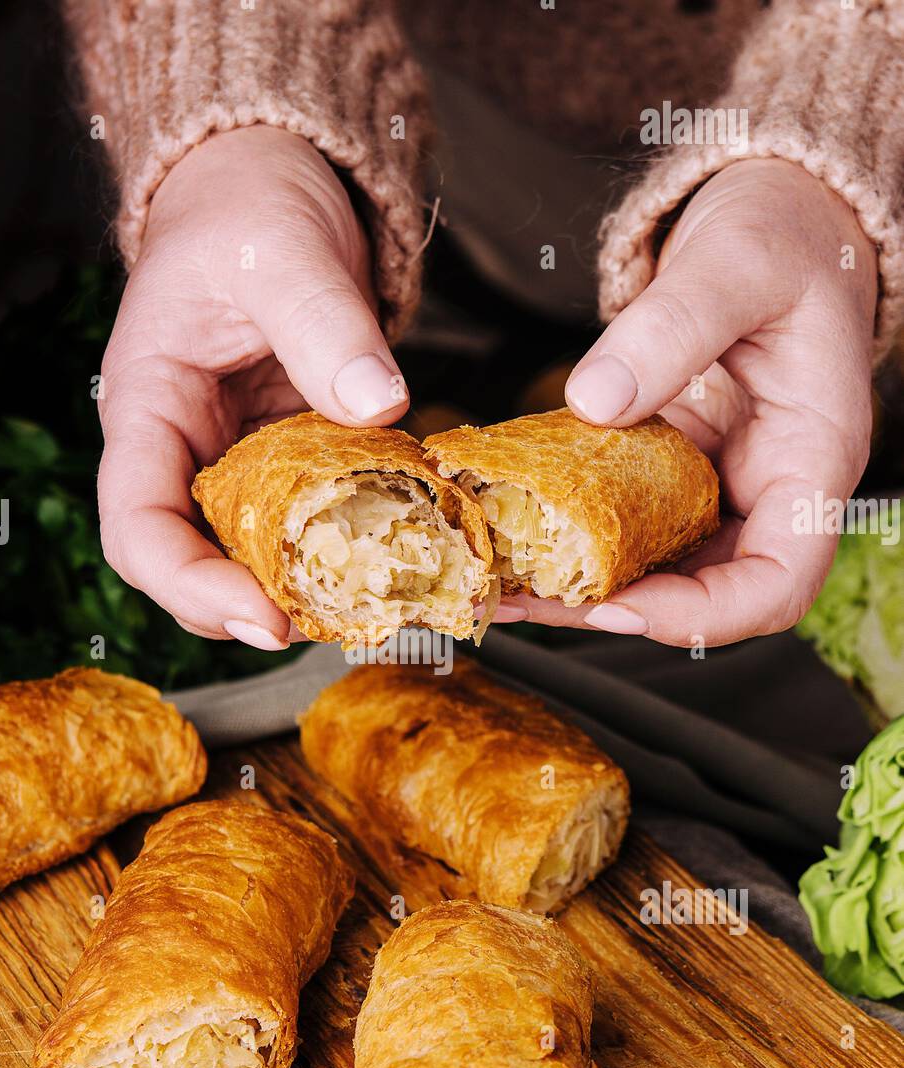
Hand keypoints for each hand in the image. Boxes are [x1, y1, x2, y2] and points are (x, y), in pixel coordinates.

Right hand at [97, 126, 407, 648]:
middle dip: (249, 608)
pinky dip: (347, 550)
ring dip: (303, 591)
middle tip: (334, 624)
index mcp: (147, 407)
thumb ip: (325, 323)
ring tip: (373, 602)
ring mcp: (235, 463)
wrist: (270, 189)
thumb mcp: (284, 249)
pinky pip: (308, 526)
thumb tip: (379, 406)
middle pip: (189, 565)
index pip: (137, 526)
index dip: (191, 587)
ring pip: (248, 558)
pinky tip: (399, 556)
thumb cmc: (249, 206)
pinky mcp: (289, 465)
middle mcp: (182, 452)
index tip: (267, 619)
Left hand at [506, 158, 877, 645]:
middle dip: (610, 609)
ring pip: (653, 567)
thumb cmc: (785, 235)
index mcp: (809, 460)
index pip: (777, 582)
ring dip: (574, 586)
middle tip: (522, 600)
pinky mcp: (670, 471)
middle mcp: (765, 490)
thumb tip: (596, 401)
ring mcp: (716, 485)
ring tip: (494, 584)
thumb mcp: (736, 262)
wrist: (778, 216)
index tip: (620, 606)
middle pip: (701, 592)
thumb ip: (672, 327)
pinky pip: (621, 521)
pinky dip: (565, 537)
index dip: (701, 614)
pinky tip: (504, 534)